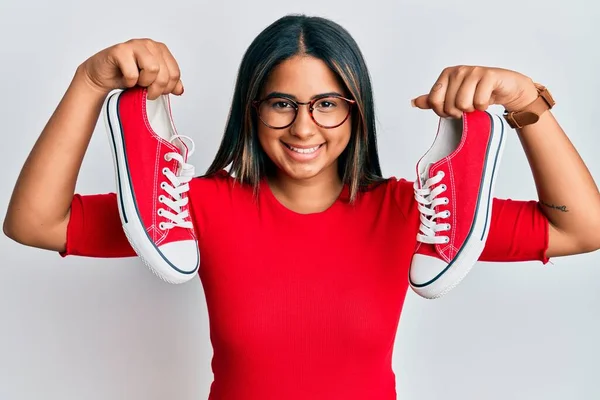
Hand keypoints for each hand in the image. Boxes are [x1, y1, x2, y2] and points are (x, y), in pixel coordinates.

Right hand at [79, 38, 183, 99]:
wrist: (103, 76)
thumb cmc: (127, 76)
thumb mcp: (152, 82)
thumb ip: (168, 84)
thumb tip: (180, 90)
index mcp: (161, 50)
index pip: (175, 74)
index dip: (167, 88)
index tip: (157, 90)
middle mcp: (150, 44)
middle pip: (165, 74)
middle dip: (156, 89)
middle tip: (146, 91)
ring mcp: (135, 44)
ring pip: (153, 69)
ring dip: (143, 83)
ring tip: (136, 82)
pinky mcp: (120, 50)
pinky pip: (133, 73)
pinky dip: (129, 82)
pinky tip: (125, 78)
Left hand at [411, 66, 538, 117]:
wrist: (506, 89)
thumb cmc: (479, 92)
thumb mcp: (453, 97)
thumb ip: (434, 100)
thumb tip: (414, 102)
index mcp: (446, 74)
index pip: (434, 101)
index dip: (443, 112)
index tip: (453, 109)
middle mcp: (458, 70)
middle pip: (449, 105)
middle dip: (460, 112)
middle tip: (469, 105)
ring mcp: (473, 71)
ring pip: (463, 104)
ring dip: (472, 109)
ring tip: (477, 102)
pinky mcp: (489, 76)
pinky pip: (479, 102)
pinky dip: (483, 107)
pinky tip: (487, 99)